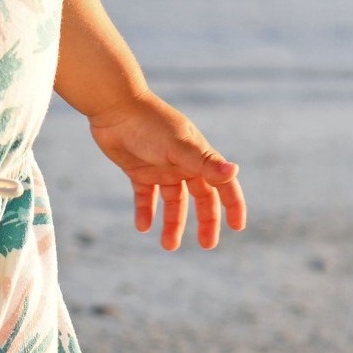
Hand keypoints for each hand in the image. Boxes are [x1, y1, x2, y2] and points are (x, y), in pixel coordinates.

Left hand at [87, 92, 246, 250]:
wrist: (114, 107)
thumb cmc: (150, 124)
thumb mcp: (179, 146)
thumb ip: (204, 162)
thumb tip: (234, 171)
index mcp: (197, 156)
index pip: (221, 184)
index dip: (232, 204)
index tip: (237, 227)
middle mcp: (182, 163)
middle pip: (200, 197)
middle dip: (205, 221)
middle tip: (208, 245)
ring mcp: (161, 168)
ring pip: (172, 202)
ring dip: (173, 223)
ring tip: (168, 246)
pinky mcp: (138, 170)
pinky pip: (145, 197)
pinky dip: (145, 212)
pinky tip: (142, 227)